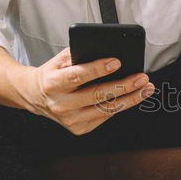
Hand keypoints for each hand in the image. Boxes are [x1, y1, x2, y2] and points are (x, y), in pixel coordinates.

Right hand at [14, 48, 154, 135]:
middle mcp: (60, 104)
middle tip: (142, 77)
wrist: (35, 96)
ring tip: (146, 88)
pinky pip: (105, 117)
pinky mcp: (79, 128)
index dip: (97, 69)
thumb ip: (79, 54)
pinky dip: (121, 106)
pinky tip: (133, 97)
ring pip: (106, 109)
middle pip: (97, 95)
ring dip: (131, 99)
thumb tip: (107, 51)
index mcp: (52, 84)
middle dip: (124, 86)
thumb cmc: (52, 74)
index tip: (117, 62)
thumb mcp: (59, 60)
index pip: (77, 76)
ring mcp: (70, 120)